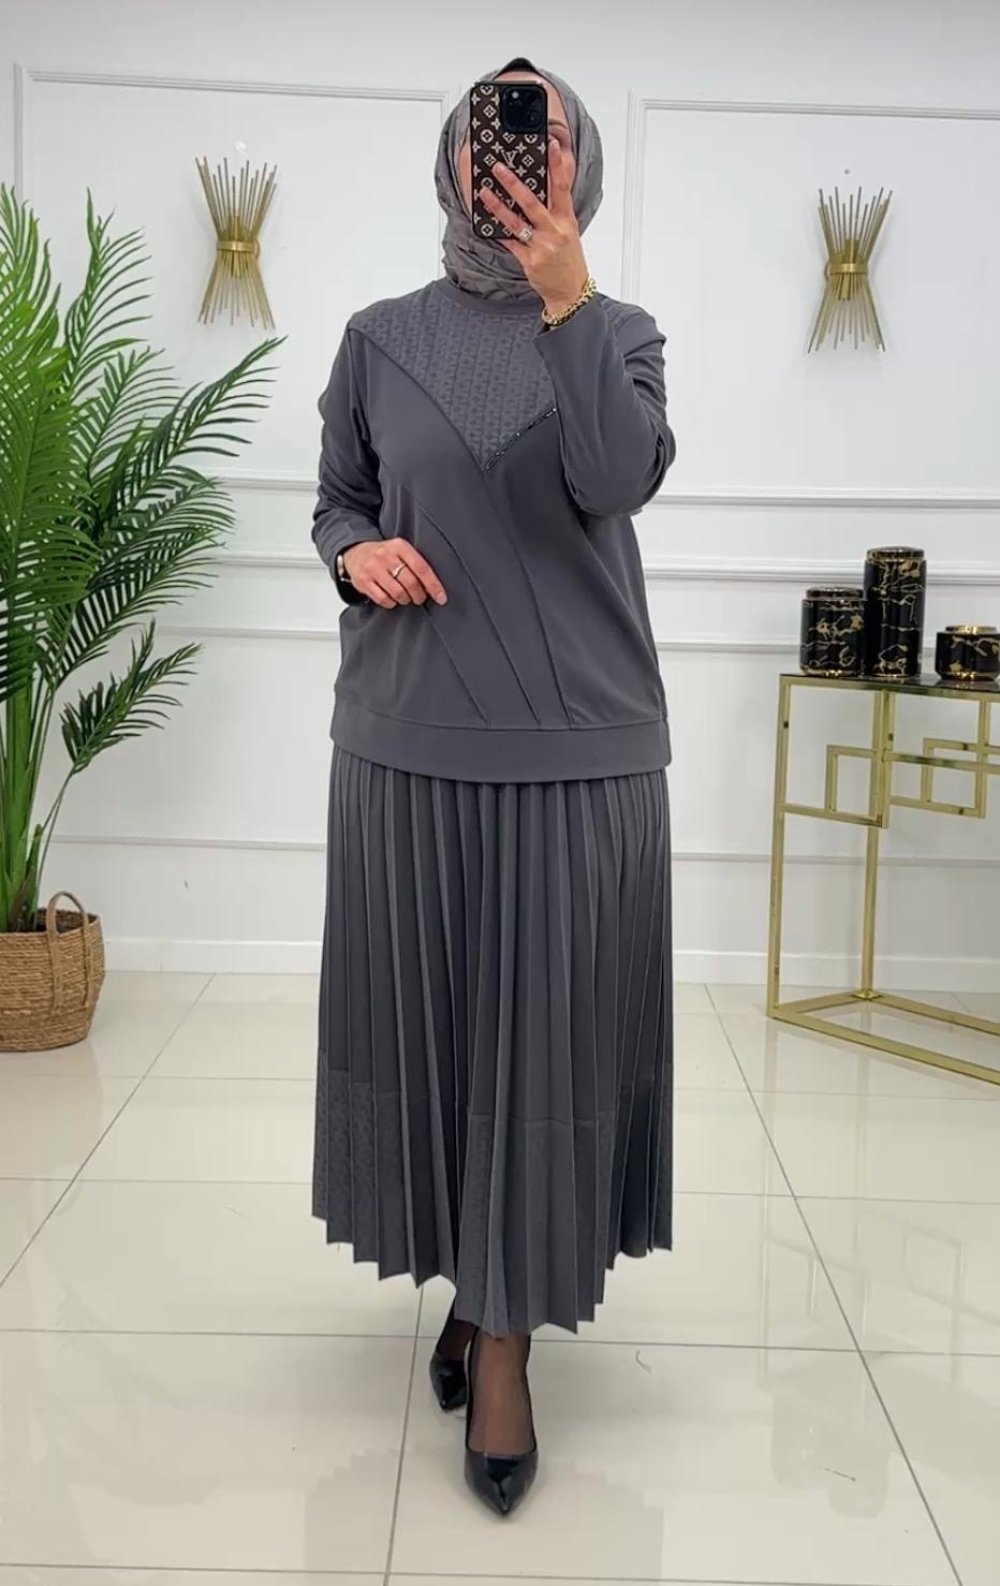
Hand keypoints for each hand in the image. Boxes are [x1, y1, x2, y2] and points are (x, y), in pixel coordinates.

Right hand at [342, 538, 446, 608]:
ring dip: (405, 600)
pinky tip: (392, 599)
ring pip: (398, 593)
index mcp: (399, 546)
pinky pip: (383, 599)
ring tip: (405, 597)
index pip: (421, 568)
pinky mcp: (363, 581)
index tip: (441, 598)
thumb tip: (434, 587)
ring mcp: (373, 569)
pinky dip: (391, 603)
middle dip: (419, 595)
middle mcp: (385, 556)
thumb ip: (416, 564)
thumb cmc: (385, 555)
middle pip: (410, 583)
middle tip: (419, 598)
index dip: (433, 585)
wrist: (355, 553)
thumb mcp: (401, 551)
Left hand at [479, 140, 589, 317]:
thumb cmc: (569, 260)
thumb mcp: (569, 231)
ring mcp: (541, 247)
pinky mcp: (530, 261)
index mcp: (567, 220)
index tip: (552, 145)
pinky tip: (486, 222)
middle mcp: (555, 231)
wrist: (571, 292)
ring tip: (484, 193)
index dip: (558, 165)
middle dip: (514, 184)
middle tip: (499, 168)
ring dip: (498, 206)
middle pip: (533, 202)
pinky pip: (510, 243)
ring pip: (516, 222)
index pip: (562, 188)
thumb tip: (544, 187)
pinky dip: (498, 232)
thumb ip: (557, 210)